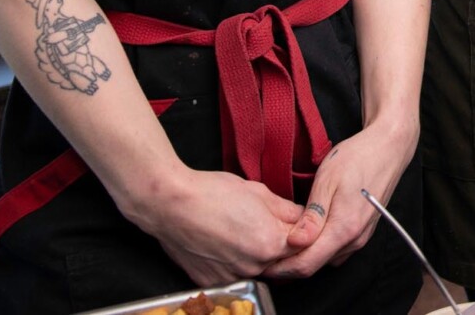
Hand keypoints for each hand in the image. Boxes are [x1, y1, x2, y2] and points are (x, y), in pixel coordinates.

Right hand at [127, 167, 301, 287]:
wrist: (171, 205)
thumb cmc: (212, 193)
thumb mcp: (259, 192)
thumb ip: (287, 210)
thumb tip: (303, 218)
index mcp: (271, 242)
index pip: (303, 245)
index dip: (301, 232)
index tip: (296, 223)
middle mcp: (255, 265)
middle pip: (281, 261)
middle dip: (280, 245)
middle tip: (265, 225)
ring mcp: (233, 276)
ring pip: (258, 269)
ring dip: (257, 256)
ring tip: (240, 231)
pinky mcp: (213, 282)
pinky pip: (235, 275)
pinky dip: (235, 263)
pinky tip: (225, 243)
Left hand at [265, 120, 418, 280]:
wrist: (389, 147)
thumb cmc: (357, 158)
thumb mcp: (327, 181)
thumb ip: (312, 216)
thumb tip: (294, 242)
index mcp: (344, 229)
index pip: (307, 264)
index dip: (282, 268)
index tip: (262, 264)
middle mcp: (355, 239)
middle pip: (316, 265)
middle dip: (290, 264)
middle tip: (266, 252)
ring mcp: (362, 236)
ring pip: (327, 258)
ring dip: (305, 255)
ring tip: (283, 241)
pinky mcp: (364, 230)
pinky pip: (337, 248)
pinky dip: (319, 247)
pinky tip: (307, 232)